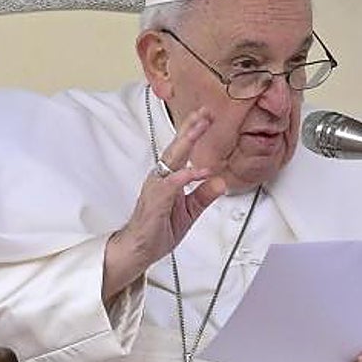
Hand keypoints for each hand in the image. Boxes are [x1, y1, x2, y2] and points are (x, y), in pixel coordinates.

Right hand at [102, 108, 225, 301]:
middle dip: (191, 128)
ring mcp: (156, 187)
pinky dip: (186, 176)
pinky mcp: (155, 200)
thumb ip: (204, 196)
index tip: (206, 116)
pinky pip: (171, 184)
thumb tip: (221, 182)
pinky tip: (199, 170)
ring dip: (187, 142)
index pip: (182, 151)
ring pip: (172, 159)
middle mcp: (161, 178)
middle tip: (205, 112)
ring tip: (200, 127)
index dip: (193, 132)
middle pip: (177, 148)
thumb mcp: (189, 211)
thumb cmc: (159, 228)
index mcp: (169, 178)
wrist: (140, 250)